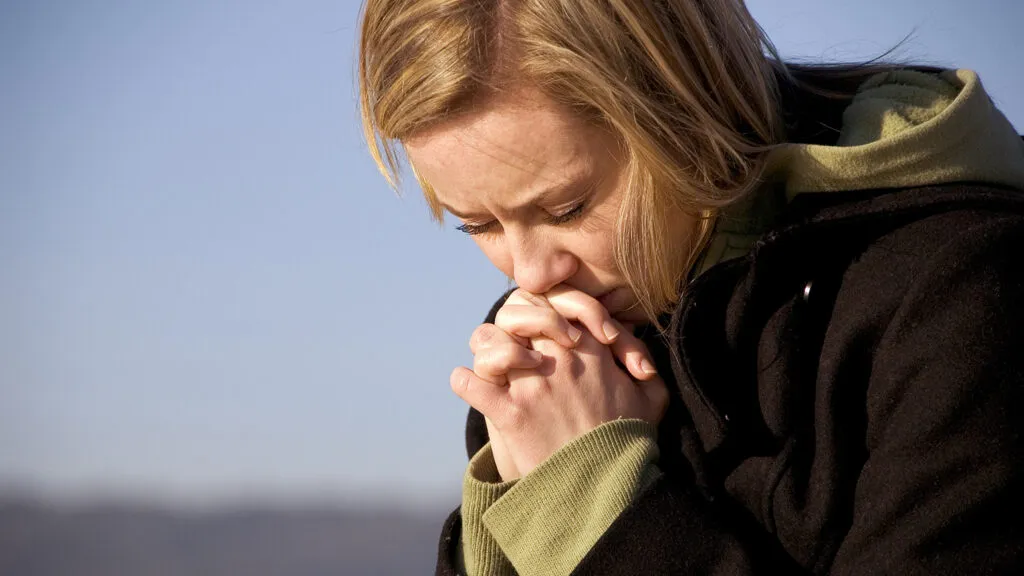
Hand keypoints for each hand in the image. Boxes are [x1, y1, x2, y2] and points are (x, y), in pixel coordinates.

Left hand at [452, 287, 668, 479]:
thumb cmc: (630, 438)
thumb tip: (619, 334)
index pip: (550, 301)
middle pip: (514, 314)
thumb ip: (640, 356)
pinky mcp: (510, 414)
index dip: (539, 307)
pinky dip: (465, 383)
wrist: (609, 485)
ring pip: (488, 342)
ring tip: (493, 365)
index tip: (539, 327)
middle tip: (511, 342)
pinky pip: (471, 384)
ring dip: (485, 351)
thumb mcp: (650, 394)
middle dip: (509, 324)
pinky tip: (470, 386)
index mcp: (589, 348)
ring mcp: (531, 386)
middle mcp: (557, 360)